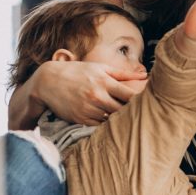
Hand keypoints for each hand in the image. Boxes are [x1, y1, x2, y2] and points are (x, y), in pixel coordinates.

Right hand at [32, 60, 146, 124]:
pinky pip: (99, 126)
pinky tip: (108, 120)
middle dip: (131, 112)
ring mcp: (88, 109)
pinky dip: (105, 124)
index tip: (147, 103)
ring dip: (118, 119)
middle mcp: (97, 96)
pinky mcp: (80, 120)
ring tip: (125, 118)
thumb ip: (123, 74)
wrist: (48, 81)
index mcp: (104, 82)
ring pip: (112, 120)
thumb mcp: (100, 68)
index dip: (140, 101)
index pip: (130, 96)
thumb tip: (145, 76)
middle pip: (123, 110)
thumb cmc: (78, 72)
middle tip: (140, 114)